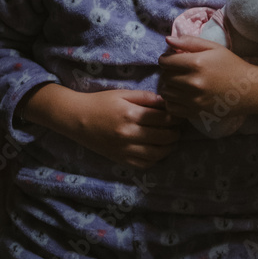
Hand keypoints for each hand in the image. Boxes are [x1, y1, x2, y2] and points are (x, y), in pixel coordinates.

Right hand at [19, 83, 183, 168]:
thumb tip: (166, 102)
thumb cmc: (100, 102)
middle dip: (176, 132)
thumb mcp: (123, 93)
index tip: (180, 114)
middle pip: (164, 137)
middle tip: (179, 127)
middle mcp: (129, 134)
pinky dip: (155, 159)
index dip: (176, 117)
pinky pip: (144, 164)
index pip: (163, 118)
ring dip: (169, 147)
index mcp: (131, 114)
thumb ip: (146, 98)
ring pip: (157, 154)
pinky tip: (158, 151)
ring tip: (172, 140)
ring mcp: (125, 149)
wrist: (77, 119)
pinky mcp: (120, 159)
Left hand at [159, 34, 257, 122]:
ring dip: (170, 86)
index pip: (165, 61)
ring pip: (166, 92)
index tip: (172, 59)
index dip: (166, 58)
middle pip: (165, 77)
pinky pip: (172, 108)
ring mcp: (194, 100)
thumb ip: (189, 42)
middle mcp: (193, 83)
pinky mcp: (196, 112)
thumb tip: (167, 39)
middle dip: (168, 71)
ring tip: (180, 82)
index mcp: (196, 63)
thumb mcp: (213, 48)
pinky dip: (172, 101)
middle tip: (178, 70)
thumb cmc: (232, 64)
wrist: (250, 89)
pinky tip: (181, 96)